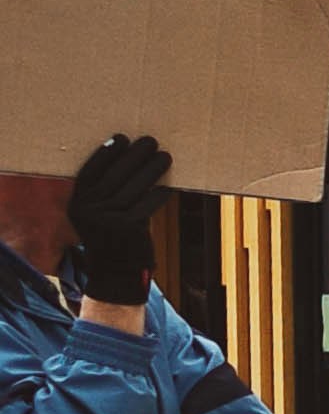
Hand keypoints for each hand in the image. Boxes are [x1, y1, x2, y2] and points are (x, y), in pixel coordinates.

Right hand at [64, 133, 164, 304]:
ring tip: (165, 156)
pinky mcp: (128, 229)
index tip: (121, 138)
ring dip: (152, 170)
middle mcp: (88, 211)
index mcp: (77, 204)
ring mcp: (107, 220)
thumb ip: (105, 194)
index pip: (90, 171)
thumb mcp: (98, 217)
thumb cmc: (113, 239)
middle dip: (134, 155)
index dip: (106, 153)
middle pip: (115, 176)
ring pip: (134, 188)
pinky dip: (158, 194)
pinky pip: (147, 205)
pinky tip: (167, 185)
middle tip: (150, 140)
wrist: (116, 275)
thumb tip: (130, 161)